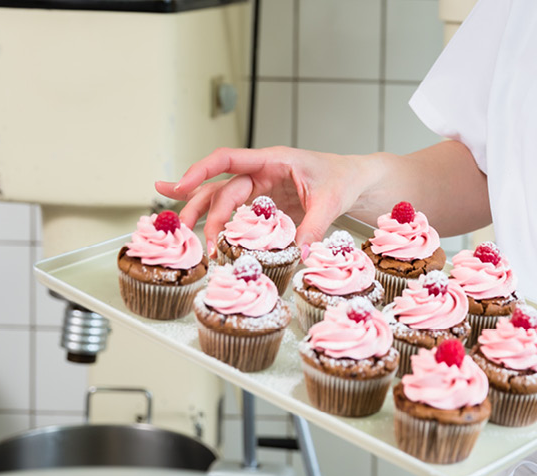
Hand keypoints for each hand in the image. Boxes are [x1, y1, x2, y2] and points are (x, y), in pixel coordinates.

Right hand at [154, 146, 381, 252]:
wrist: (356, 181)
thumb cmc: (343, 179)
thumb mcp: (331, 202)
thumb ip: (314, 227)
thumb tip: (301, 254)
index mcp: (273, 160)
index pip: (228, 159)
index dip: (200, 170)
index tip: (179, 185)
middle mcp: (261, 172)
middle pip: (220, 187)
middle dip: (200, 207)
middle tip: (184, 229)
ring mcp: (262, 190)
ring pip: (223, 200)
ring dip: (204, 216)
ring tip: (185, 234)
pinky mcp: (266, 207)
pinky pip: (239, 216)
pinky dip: (223, 226)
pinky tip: (206, 236)